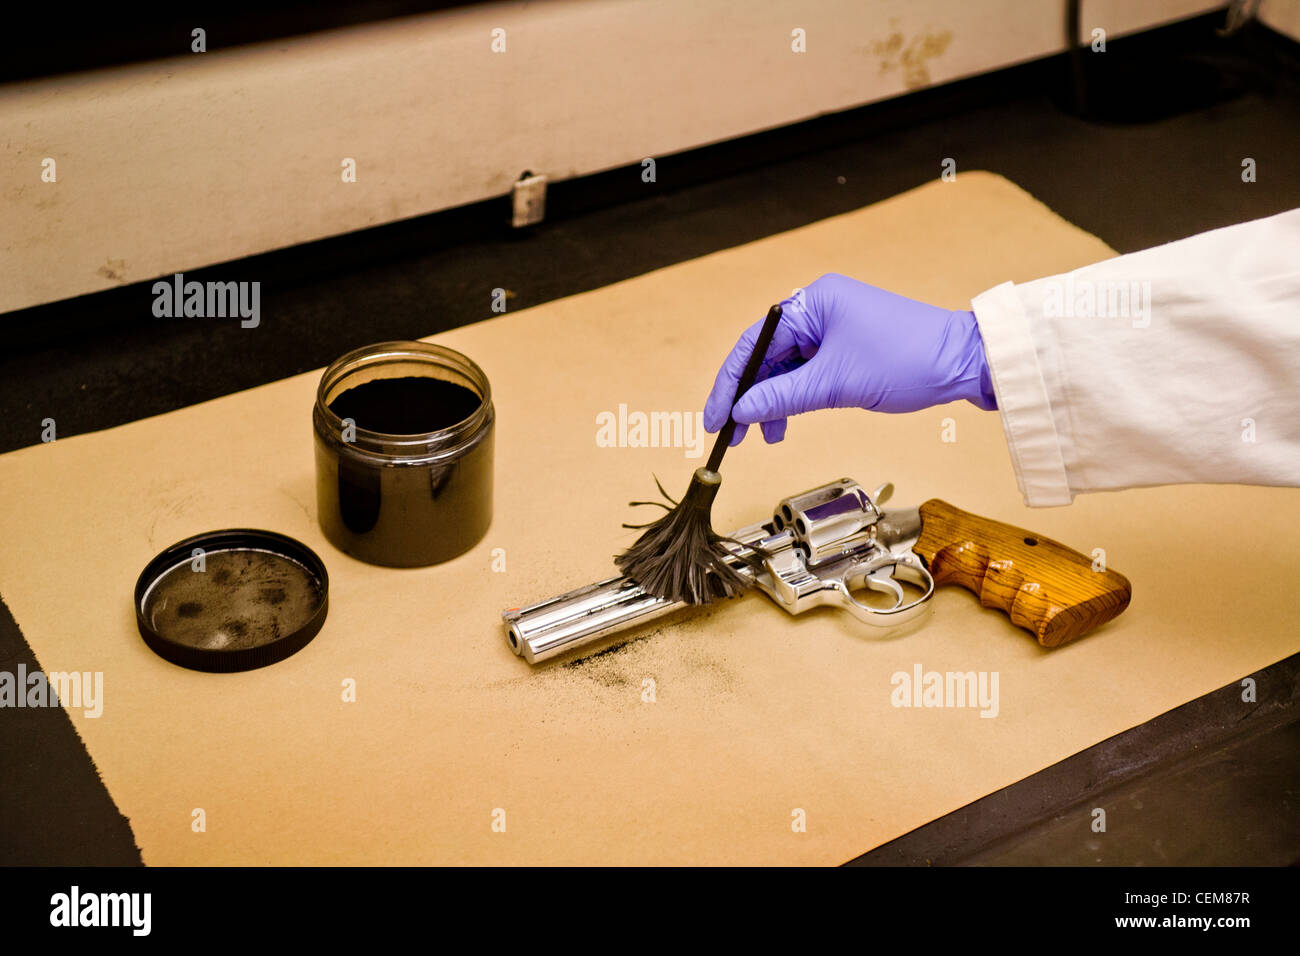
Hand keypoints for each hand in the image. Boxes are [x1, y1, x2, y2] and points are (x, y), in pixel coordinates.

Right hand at [703, 273, 996, 443]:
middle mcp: (819, 309)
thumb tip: (741, 411)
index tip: (716, 417)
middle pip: (766, 356)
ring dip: (772, 403)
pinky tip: (787, 422)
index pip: (754, 343)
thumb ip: (782, 398)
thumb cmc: (908, 358)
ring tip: (765, 436)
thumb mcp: (835, 384)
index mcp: (812, 302)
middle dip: (749, 397)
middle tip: (734, 434)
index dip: (730, 383)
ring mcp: (834, 328)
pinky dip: (795, 399)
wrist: (963, 362)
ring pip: (786, 368)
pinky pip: (807, 373)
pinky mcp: (847, 348)